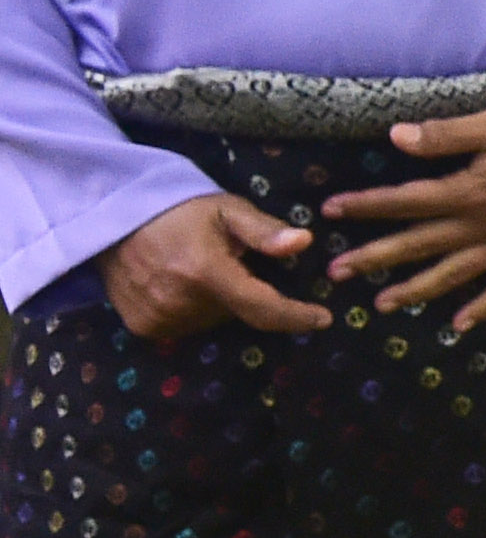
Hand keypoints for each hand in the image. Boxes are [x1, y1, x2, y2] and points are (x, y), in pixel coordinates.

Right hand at [103, 191, 329, 341]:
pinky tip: (180, 284)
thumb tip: (304, 242)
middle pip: (238, 313)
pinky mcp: (142, 326)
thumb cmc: (178, 210)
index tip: (322, 318)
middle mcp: (180, 302)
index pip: (261, 308)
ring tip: (200, 270)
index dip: (295, 316)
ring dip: (219, 303)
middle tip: (229, 263)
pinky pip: (185, 326)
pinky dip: (193, 310)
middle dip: (245, 292)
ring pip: (212, 321)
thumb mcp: (226, 210)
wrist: (112, 217)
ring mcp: (158, 318)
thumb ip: (265, 231)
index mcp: (206, 272)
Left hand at [314, 103, 485, 325]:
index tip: (329, 211)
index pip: (405, 201)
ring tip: (382, 304)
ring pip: (453, 273)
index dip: (366, 205)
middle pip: (418, 244)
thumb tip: (395, 137)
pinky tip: (459, 324)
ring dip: (415, 290)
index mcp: (466, 191)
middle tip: (335, 272)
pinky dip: (483, 308)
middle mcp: (479, 225)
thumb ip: (446, 136)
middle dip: (375, 257)